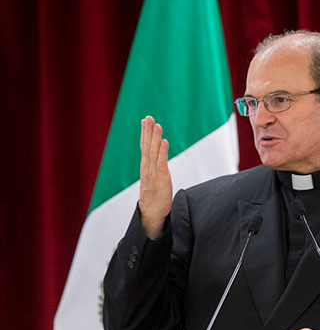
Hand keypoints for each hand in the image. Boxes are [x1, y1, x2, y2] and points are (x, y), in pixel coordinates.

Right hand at [138, 116, 171, 238]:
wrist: (151, 213)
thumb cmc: (155, 196)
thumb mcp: (155, 178)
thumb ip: (156, 166)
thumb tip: (159, 157)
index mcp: (146, 166)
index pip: (145, 146)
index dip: (145, 133)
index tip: (146, 120)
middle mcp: (147, 167)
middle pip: (146, 145)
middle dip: (148, 131)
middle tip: (149, 117)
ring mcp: (153, 173)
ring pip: (152, 151)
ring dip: (155, 137)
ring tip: (156, 125)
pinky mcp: (160, 179)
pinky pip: (161, 162)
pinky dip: (162, 151)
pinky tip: (164, 141)